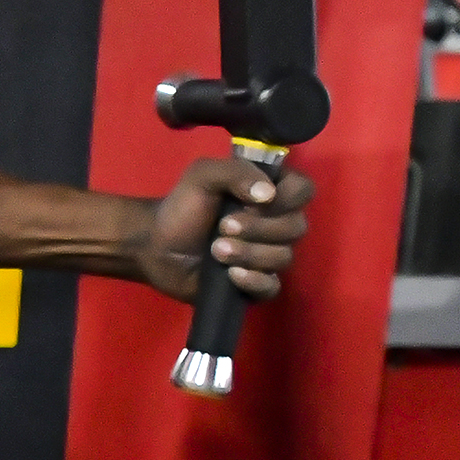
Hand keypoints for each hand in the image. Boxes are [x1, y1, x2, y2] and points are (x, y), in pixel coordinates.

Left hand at [136, 154, 314, 302]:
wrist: (155, 247)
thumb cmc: (182, 207)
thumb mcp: (202, 175)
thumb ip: (235, 172)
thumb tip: (268, 194)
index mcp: (269, 192)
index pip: (303, 190)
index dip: (287, 197)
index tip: (256, 201)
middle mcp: (275, 223)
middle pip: (296, 227)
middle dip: (259, 228)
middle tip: (223, 227)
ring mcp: (267, 255)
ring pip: (283, 257)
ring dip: (249, 253)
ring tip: (216, 250)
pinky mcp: (255, 285)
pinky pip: (272, 287)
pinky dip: (254, 280)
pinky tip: (231, 275)